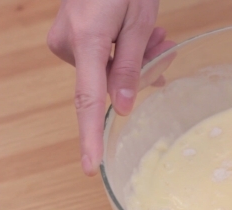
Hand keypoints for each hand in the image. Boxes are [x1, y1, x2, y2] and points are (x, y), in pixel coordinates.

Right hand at [47, 0, 174, 175]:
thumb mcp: (138, 21)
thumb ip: (130, 65)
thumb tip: (123, 108)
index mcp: (87, 40)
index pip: (88, 100)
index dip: (91, 136)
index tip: (92, 167)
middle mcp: (68, 45)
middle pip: (108, 82)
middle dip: (140, 72)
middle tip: (165, 46)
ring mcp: (65, 41)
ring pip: (108, 70)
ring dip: (136, 59)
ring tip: (158, 36)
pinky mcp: (69, 38)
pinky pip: (100, 58)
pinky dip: (124, 52)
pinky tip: (143, 38)